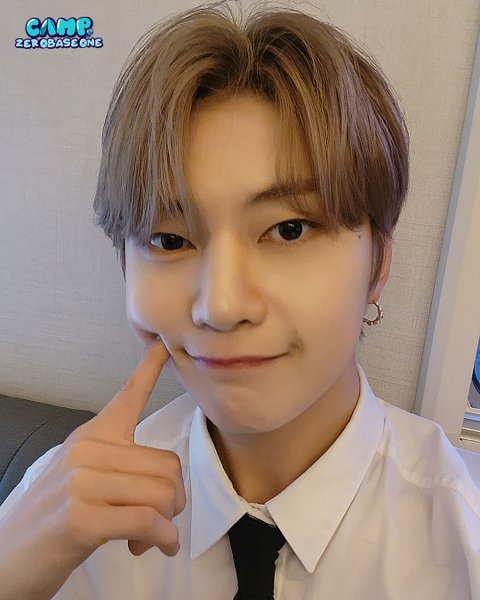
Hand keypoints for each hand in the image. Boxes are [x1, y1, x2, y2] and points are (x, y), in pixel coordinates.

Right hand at [0, 340, 185, 599]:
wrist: (6, 561)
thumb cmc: (53, 520)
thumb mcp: (82, 479)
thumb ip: (121, 468)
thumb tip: (169, 485)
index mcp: (90, 437)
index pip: (127, 397)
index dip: (148, 369)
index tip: (162, 346)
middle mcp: (86, 451)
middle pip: (167, 466)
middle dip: (173, 500)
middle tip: (156, 520)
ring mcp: (81, 482)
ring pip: (162, 493)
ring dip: (166, 522)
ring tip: (146, 535)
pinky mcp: (81, 518)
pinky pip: (147, 520)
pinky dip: (162, 538)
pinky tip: (157, 546)